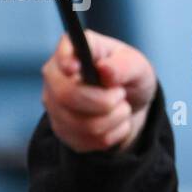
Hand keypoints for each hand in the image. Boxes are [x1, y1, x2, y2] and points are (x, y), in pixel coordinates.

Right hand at [41, 29, 156, 153]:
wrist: (130, 103)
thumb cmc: (129, 76)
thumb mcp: (137, 65)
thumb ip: (124, 65)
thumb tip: (104, 70)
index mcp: (73, 50)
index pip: (62, 52)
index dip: (65, 60)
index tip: (76, 68)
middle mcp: (55, 75)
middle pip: (66, 96)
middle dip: (104, 102)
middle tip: (121, 95)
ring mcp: (54, 104)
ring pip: (81, 124)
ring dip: (114, 119)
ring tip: (121, 108)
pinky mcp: (62, 130)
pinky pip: (88, 141)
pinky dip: (112, 134)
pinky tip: (114, 122)